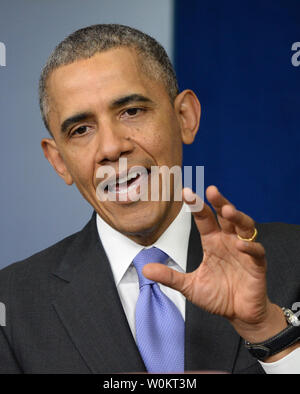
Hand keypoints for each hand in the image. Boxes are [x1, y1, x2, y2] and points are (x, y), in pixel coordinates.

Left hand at [143, 186, 286, 345]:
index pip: (204, 219)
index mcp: (212, 242)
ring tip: (227, 211)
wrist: (239, 315)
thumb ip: (170, 276)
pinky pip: (256, 252)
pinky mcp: (257, 266)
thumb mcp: (189, 286)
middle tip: (211, 190)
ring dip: (238, 218)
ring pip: (244, 227)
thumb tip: (145, 269)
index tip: (186, 192)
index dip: (197, 206)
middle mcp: (228, 242)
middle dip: (220, 202)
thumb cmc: (217, 296)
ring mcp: (244, 252)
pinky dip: (250, 247)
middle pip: (226, 217)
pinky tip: (241, 245)